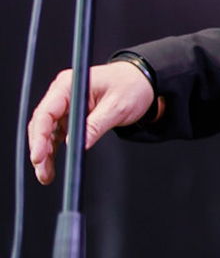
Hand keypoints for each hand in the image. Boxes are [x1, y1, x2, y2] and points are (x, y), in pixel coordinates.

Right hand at [26, 60, 156, 185]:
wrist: (142, 81)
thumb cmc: (132, 87)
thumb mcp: (117, 107)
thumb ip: (96, 125)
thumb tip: (79, 144)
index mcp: (69, 85)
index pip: (46, 112)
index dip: (40, 136)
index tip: (38, 156)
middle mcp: (63, 93)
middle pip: (42, 124)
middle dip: (39, 149)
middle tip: (42, 172)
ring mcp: (66, 105)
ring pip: (47, 132)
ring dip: (44, 153)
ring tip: (45, 175)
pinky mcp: (71, 115)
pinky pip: (57, 134)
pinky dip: (53, 149)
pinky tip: (50, 164)